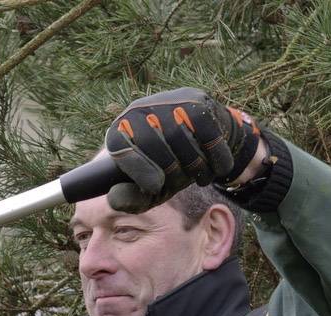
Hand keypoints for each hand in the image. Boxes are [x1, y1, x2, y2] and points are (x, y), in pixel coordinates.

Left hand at [103, 88, 260, 212]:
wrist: (204, 141)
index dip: (138, 169)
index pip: (119, 145)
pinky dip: (216, 159)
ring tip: (197, 174)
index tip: (154, 186)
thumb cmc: (169, 169)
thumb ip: (132, 199)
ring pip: (182, 139)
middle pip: (152, 143)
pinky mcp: (197, 101)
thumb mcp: (150, 190)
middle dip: (170, 172)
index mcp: (120, 130)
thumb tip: (114, 197)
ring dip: (195, 167)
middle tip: (180, 182)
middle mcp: (140, 109)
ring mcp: (167, 101)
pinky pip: (208, 135)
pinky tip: (216, 168)